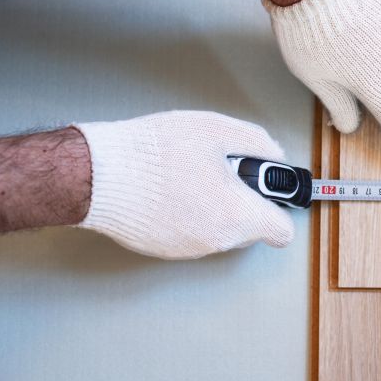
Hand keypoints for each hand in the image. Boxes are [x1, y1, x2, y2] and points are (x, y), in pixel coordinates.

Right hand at [74, 111, 293, 258]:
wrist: (98, 173)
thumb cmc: (155, 153)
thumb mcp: (218, 130)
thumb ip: (260, 144)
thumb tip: (276, 156)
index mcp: (237, 216)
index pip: (283, 231)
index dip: (281, 207)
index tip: (272, 191)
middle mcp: (216, 241)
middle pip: (251, 228)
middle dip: (245, 201)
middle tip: (224, 170)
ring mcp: (188, 249)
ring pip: (220, 229)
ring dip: (216, 205)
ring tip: (191, 173)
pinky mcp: (163, 249)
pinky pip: (192, 231)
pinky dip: (190, 213)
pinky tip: (171, 187)